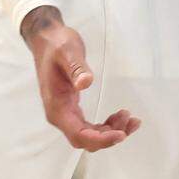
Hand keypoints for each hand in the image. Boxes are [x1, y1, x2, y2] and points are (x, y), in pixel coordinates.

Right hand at [21, 6, 139, 151]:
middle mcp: (60, 115)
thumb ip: (76, 68)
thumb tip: (86, 83)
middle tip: (131, 122)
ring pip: (89, 134)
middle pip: (85, 139)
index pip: (78, 134)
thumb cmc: (57, 45)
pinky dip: (106, 125)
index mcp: (57, 107)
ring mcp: (66, 112)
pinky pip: (89, 125)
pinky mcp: (72, 107)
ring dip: (110, 131)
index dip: (100, 139)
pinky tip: (119, 117)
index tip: (120, 135)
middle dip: (109, 136)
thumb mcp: (68, 52)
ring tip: (131, 118)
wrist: (47, 39)